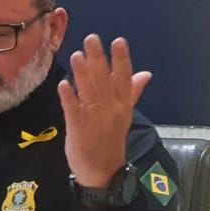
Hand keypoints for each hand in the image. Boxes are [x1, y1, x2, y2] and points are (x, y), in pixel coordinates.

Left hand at [59, 34, 151, 187]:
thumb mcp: (125, 115)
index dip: (121, 60)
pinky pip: (73, 110)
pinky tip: (63, 84)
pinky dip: (69, 97)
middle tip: (91, 38)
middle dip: (98, 59)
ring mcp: (94, 119)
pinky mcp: (78, 128)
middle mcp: (111, 110)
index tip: (118, 41)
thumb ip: (132, 92)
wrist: (103, 172)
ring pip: (89, 92)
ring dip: (82, 73)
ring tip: (76, 55)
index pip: (124, 79)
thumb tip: (146, 73)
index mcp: (123, 106)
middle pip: (105, 81)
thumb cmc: (111, 140)